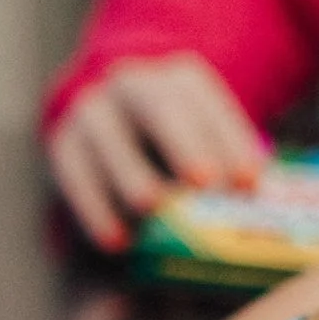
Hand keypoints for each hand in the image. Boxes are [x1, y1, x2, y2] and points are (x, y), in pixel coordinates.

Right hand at [48, 54, 268, 253]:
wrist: (114, 121)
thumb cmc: (180, 143)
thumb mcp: (206, 139)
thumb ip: (227, 169)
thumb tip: (253, 208)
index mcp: (181, 79)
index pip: (209, 102)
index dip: (231, 140)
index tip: (251, 182)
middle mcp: (135, 85)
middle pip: (160, 105)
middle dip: (184, 143)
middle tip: (205, 183)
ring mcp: (95, 110)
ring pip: (108, 135)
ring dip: (131, 172)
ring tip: (152, 206)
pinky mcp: (66, 143)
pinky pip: (75, 172)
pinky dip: (94, 206)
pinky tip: (116, 240)